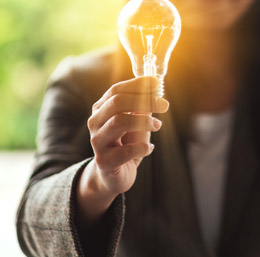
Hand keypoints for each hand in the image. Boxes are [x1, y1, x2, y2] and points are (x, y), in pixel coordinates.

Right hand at [76, 76, 168, 225]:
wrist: (113, 176)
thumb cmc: (126, 144)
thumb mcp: (135, 122)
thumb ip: (142, 107)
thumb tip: (155, 88)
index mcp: (101, 109)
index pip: (116, 90)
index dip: (136, 85)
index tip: (156, 83)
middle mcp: (95, 122)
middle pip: (116, 103)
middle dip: (143, 100)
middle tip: (164, 105)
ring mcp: (97, 142)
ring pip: (118, 122)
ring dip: (143, 121)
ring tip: (157, 125)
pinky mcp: (104, 161)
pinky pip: (125, 151)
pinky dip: (142, 147)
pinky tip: (149, 148)